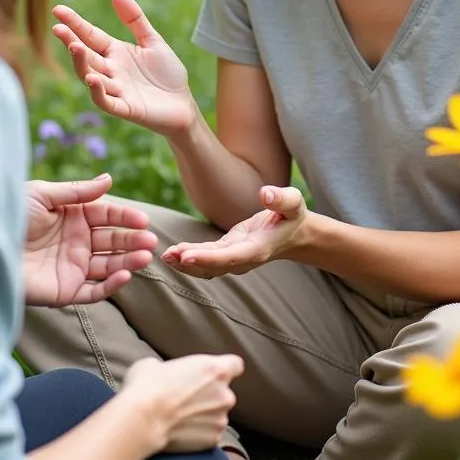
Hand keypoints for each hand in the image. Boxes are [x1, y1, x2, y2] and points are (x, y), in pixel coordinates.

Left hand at [23, 174, 157, 306]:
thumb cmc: (8, 216)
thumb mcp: (42, 195)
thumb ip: (77, 191)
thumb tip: (109, 179)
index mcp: (72, 215)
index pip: (106, 214)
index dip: (125, 216)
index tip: (143, 219)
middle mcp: (76, 241)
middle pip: (112, 240)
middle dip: (132, 240)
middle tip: (150, 240)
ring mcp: (72, 266)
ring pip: (109, 265)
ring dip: (128, 262)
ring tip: (145, 257)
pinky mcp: (65, 291)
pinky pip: (93, 291)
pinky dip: (110, 285)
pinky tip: (124, 275)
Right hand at [52, 0, 195, 136]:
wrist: (184, 105)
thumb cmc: (167, 74)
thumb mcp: (152, 41)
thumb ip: (134, 19)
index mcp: (115, 52)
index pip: (90, 35)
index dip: (75, 23)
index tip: (58, 10)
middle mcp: (110, 70)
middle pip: (86, 54)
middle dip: (71, 41)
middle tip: (58, 28)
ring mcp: (116, 90)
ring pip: (90, 76)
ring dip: (81, 63)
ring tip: (75, 47)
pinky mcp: (125, 108)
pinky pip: (106, 101)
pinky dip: (97, 91)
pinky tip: (92, 79)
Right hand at [120, 354, 243, 453]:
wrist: (143, 419)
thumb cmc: (147, 385)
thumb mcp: (157, 363)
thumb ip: (174, 368)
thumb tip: (167, 375)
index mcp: (215, 370)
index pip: (236, 365)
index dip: (225, 369)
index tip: (213, 374)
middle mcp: (225, 395)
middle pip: (224, 393)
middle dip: (210, 396)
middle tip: (187, 399)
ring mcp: (221, 419)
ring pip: (217, 415)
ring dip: (205, 416)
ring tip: (181, 417)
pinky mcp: (212, 440)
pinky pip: (210, 434)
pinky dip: (199, 433)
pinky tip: (181, 431)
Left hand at [160, 186, 307, 278]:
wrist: (295, 234)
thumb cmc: (293, 215)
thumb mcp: (293, 203)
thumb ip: (282, 198)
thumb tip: (265, 194)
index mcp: (258, 249)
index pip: (230, 257)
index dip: (207, 258)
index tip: (186, 257)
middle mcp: (244, 258)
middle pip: (214, 265)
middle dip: (190, 263)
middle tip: (167, 255)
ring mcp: (235, 258)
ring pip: (207, 266)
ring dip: (186, 263)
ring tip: (165, 256)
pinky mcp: (228, 251)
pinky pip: (207, 258)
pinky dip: (190, 257)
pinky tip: (172, 253)